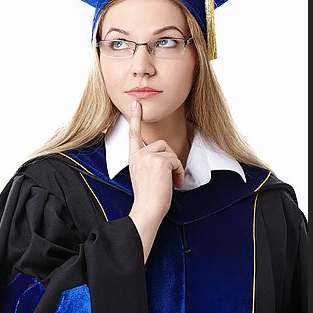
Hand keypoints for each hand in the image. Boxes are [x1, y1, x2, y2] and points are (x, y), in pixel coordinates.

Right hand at [128, 99, 184, 221]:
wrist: (147, 209)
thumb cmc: (149, 197)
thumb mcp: (145, 175)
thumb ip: (150, 162)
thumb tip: (166, 157)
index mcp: (133, 157)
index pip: (133, 134)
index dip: (135, 118)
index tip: (136, 104)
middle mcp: (138, 154)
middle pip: (162, 144)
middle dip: (170, 159)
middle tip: (170, 177)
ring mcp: (147, 156)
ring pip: (170, 152)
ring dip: (175, 167)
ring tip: (171, 182)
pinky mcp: (159, 161)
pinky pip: (176, 160)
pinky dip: (179, 172)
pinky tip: (175, 184)